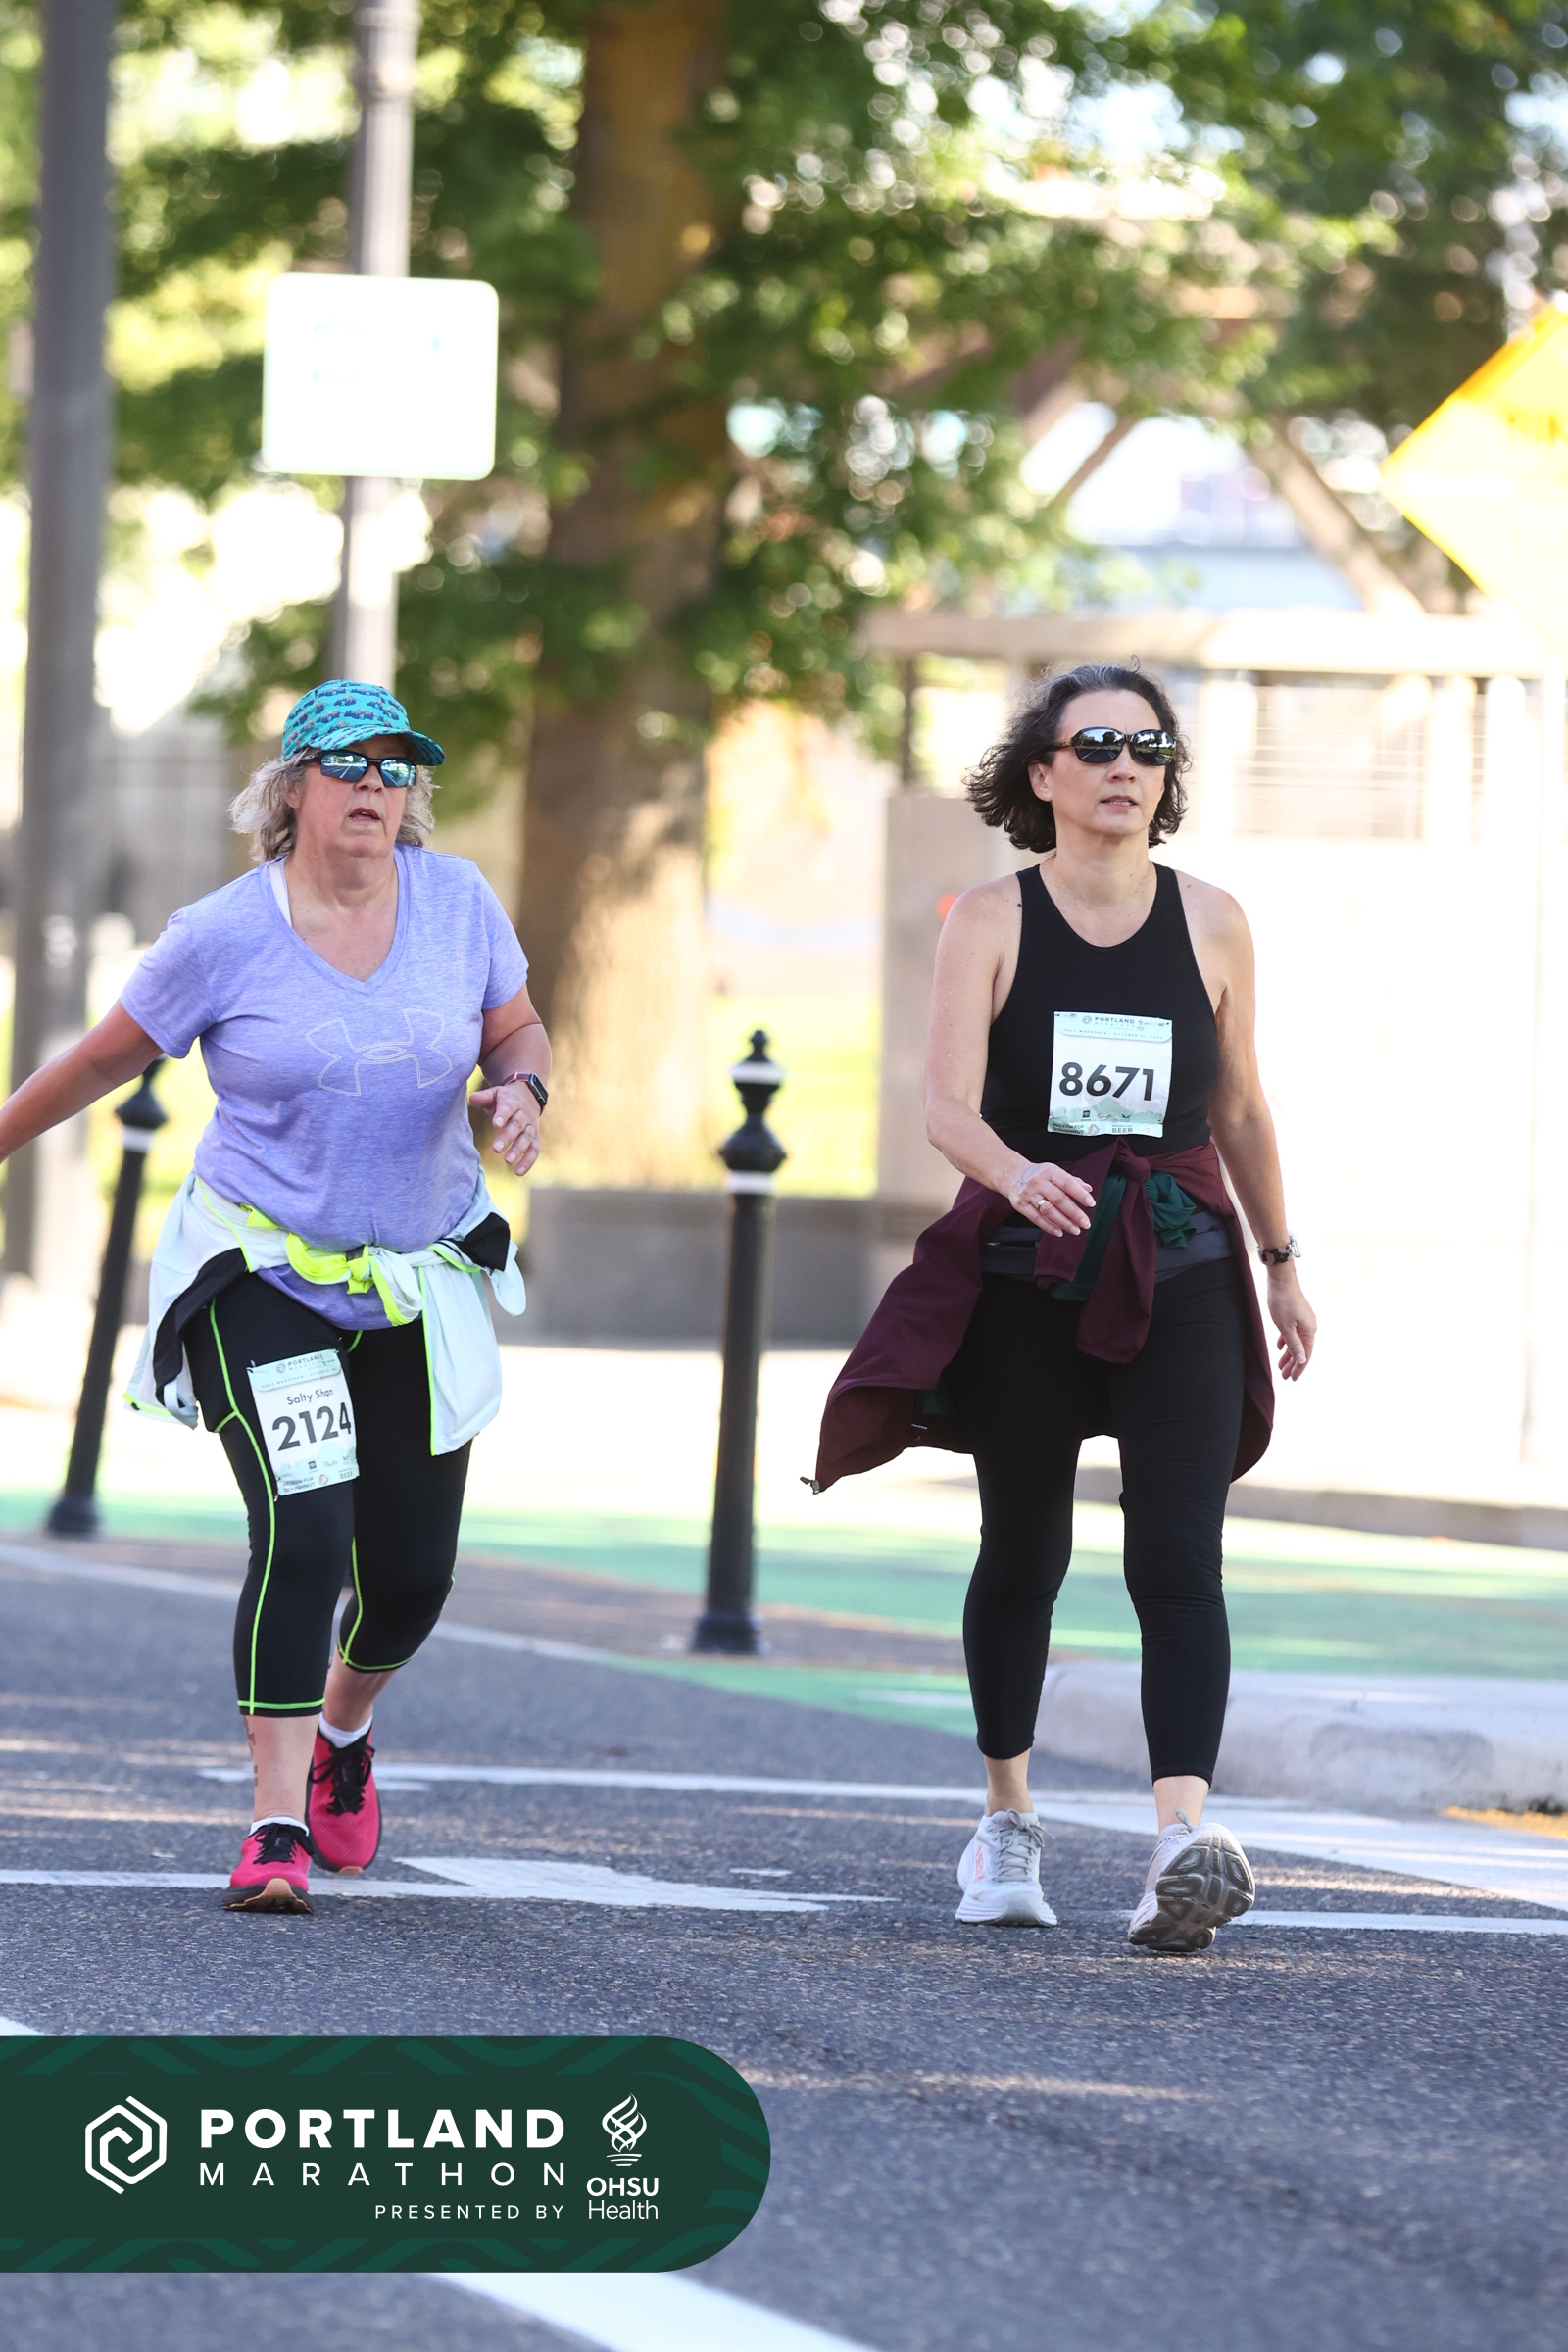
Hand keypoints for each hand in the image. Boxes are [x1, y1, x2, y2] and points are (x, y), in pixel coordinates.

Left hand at [471, 1079, 540, 1174]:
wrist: (528, 1097)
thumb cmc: (504, 1099)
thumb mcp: (494, 1094)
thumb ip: (483, 1097)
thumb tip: (472, 1098)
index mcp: (512, 1102)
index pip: (508, 1108)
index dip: (502, 1116)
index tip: (495, 1124)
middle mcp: (524, 1114)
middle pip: (517, 1125)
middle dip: (508, 1137)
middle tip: (496, 1148)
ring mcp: (531, 1126)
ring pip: (527, 1138)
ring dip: (518, 1150)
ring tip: (507, 1161)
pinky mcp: (535, 1138)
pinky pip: (534, 1150)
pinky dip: (528, 1161)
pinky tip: (518, 1172)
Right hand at [1007, 1159, 1095, 1236]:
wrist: (1012, 1175)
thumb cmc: (1039, 1175)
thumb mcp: (1054, 1172)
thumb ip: (1072, 1181)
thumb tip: (1089, 1189)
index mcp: (1049, 1171)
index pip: (1067, 1183)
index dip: (1080, 1194)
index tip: (1091, 1204)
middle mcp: (1038, 1181)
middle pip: (1059, 1199)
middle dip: (1074, 1213)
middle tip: (1086, 1223)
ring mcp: (1028, 1194)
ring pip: (1048, 1210)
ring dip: (1063, 1222)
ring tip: (1076, 1230)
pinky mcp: (1020, 1205)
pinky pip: (1036, 1218)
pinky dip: (1049, 1226)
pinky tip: (1059, 1232)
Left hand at [1267, 1264, 1315, 1380]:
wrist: (1281, 1278)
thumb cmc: (1282, 1302)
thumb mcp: (1285, 1326)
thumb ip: (1294, 1344)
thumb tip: (1302, 1360)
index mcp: (1309, 1331)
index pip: (1305, 1355)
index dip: (1299, 1368)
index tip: (1292, 1379)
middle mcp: (1310, 1326)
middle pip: (1301, 1350)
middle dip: (1292, 1364)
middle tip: (1284, 1376)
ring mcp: (1303, 1320)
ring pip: (1296, 1341)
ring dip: (1288, 1354)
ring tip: (1280, 1365)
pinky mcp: (1297, 1314)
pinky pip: (1292, 1332)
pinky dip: (1286, 1341)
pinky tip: (1279, 1347)